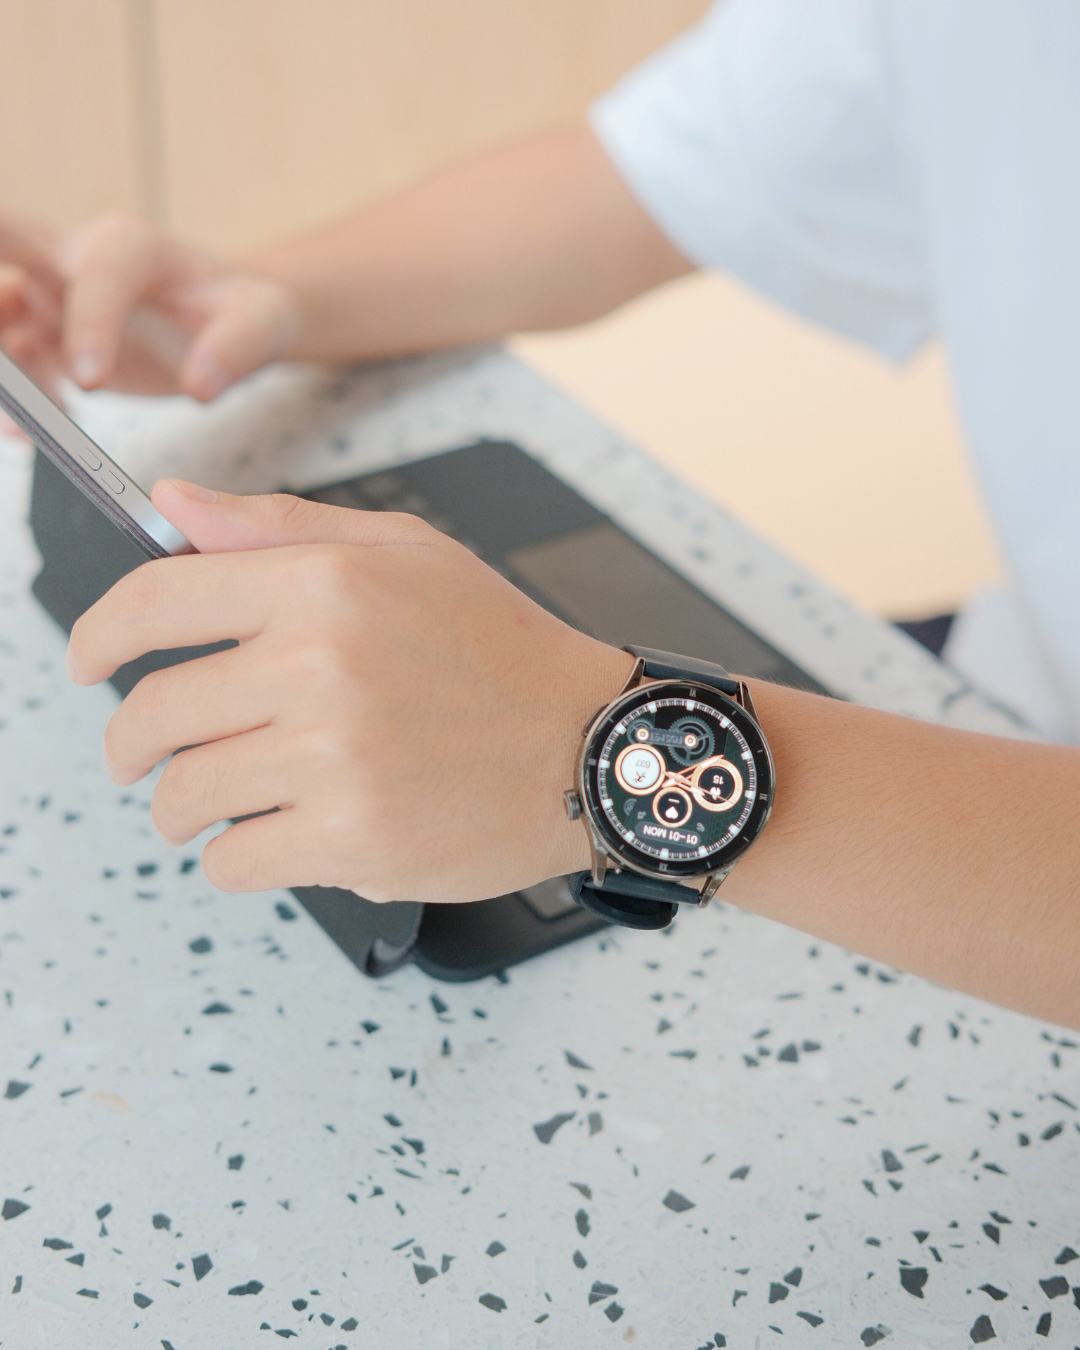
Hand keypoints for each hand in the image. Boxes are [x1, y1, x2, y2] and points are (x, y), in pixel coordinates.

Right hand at [0, 209, 298, 400]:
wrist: (229, 319)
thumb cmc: (240, 308)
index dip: (87, 326)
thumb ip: (236, 348)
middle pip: (7, 241)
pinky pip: (10, 360)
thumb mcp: (262, 322)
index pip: (95, 277)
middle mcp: (76, 257)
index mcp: (129, 247)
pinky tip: (35, 430)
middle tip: (10, 335)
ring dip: (3, 367)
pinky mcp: (48, 335)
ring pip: (1, 315)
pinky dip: (14, 398)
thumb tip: (200, 384)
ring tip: (22, 423)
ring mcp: (54, 295)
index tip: (88, 381)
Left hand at [66, 482, 632, 900]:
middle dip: (130, 744)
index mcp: (324, 584)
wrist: (589, 745)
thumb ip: (278, 526)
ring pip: (185, 797)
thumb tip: (171, 506)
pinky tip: (274, 834)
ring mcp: (336, 759)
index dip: (96, 635)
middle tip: (141, 757)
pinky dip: (237, 857)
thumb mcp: (403, 553)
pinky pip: (234, 861)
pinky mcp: (353, 840)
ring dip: (183, 806)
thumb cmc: (500, 649)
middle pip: (153, 715)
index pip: (156, 600)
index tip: (86, 662)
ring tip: (219, 799)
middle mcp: (320, 666)